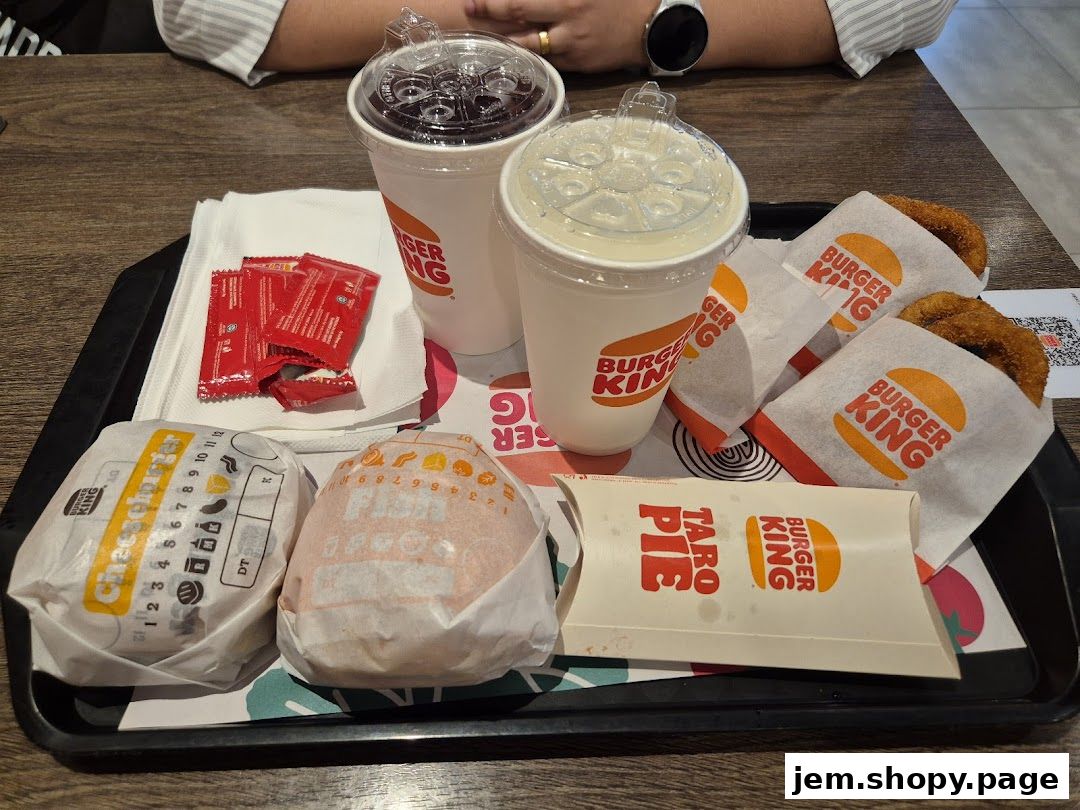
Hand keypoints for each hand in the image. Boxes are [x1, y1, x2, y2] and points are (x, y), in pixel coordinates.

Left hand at [464, 0, 654, 71]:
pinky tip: (514, 55)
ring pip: (528, 42)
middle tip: (468, 7)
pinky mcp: (577, 63)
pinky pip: (547, 60)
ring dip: (504, 39)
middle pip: (519, 10)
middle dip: (490, 9)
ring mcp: (571, 42)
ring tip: (483, 36)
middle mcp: (568, 15)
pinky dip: (529, 57)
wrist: (653, 27)